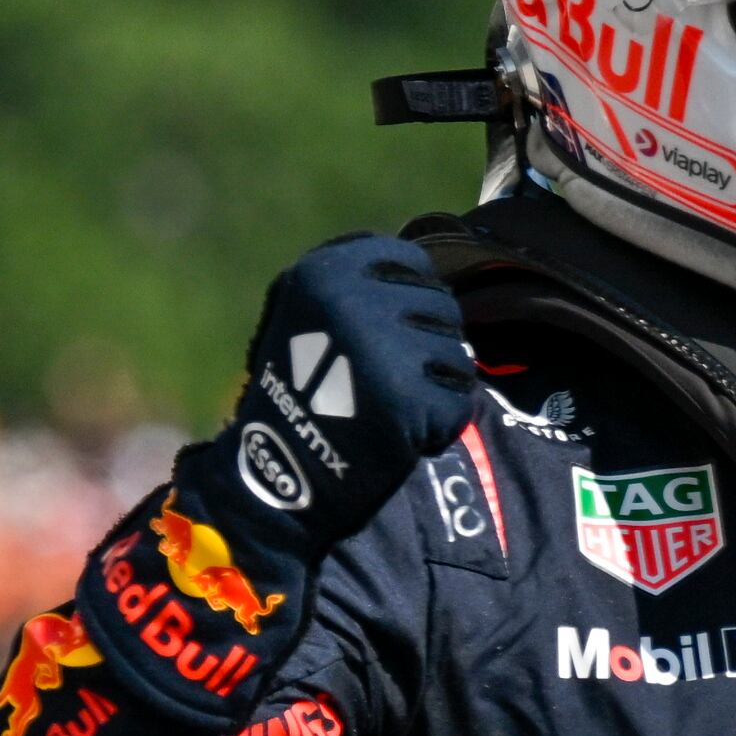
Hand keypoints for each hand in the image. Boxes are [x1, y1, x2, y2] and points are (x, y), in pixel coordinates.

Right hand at [203, 234, 479, 546]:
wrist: (276, 471)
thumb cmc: (299, 387)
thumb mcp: (310, 312)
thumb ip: (362, 285)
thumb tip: (427, 273)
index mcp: (327, 270)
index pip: (412, 263)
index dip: (410, 298)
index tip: (389, 330)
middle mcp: (358, 301)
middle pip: (441, 305)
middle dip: (426, 340)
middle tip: (387, 377)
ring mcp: (387, 349)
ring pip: (457, 351)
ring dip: (436, 380)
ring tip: (389, 403)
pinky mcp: (412, 398)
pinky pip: (459, 397)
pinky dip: (440, 418)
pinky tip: (400, 430)